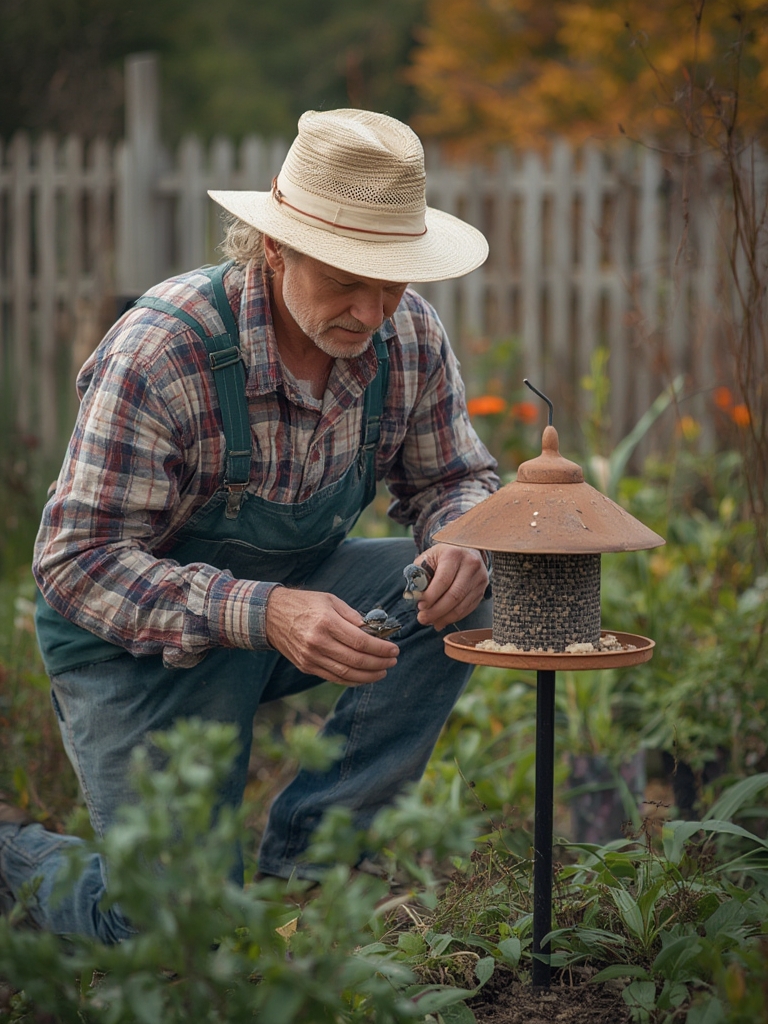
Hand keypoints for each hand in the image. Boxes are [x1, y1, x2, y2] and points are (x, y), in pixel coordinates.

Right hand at [265, 587, 398, 685]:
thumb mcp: (330, 600)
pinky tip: (365, 676)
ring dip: (369, 675)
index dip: (381, 648)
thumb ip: (353, 616)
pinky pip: (333, 678)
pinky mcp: (306, 666)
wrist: (271, 615)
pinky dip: (352, 680)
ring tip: (383, 671)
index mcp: (326, 622)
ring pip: (346, 674)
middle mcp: (318, 642)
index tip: (394, 649)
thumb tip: (374, 631)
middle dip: (379, 663)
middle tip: (393, 660)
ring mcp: (311, 657)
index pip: (360, 642)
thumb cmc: (304, 604)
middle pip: (356, 660)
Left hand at [412, 543, 487, 630]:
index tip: (420, 606)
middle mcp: (470, 565)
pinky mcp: (482, 590)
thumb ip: (419, 575)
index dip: (431, 596)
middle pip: (454, 595)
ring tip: (431, 622)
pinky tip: (442, 621)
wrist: (465, 549)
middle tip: (422, 618)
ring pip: (462, 605)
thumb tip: (414, 595)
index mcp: (454, 554)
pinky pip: (468, 609)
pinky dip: (454, 618)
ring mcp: (479, 578)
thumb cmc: (442, 556)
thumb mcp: (428, 558)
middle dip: (436, 611)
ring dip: (444, 617)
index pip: (443, 580)